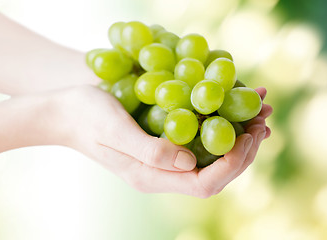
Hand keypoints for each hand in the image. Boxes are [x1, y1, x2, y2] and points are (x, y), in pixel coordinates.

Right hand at [51, 85, 271, 197]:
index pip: (203, 184)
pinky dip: (221, 124)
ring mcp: (163, 157)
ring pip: (211, 156)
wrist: (64, 110)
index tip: (249, 134)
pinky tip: (232, 105)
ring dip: (238, 135)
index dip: (232, 164)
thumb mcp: (113, 130)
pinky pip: (200, 139)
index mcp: (151, 176)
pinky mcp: (162, 141)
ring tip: (258, 111)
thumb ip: (149, 151)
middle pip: (215, 173)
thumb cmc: (85, 116)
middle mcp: (162, 172)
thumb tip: (190, 160)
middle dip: (244, 149)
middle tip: (262, 118)